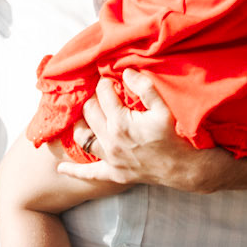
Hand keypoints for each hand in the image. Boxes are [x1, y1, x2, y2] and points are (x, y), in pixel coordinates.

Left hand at [56, 71, 235, 191]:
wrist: (186, 168)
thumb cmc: (175, 135)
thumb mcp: (164, 108)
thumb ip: (145, 87)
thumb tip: (125, 72)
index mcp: (120, 122)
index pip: (103, 94)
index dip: (107, 83)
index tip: (112, 81)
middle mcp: (111, 140)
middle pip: (89, 112)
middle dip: (95, 100)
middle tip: (104, 97)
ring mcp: (111, 159)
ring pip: (83, 137)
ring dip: (82, 125)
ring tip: (86, 117)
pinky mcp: (114, 174)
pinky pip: (90, 174)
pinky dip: (74, 170)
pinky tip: (60, 167)